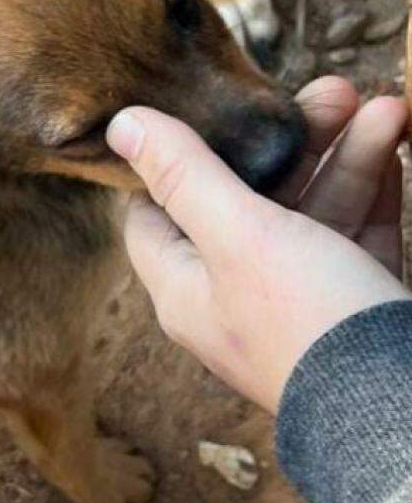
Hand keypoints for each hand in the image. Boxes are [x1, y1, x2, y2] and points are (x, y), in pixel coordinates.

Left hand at [107, 77, 410, 413]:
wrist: (407, 412)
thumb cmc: (309, 324)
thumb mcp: (237, 235)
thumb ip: (184, 176)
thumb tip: (120, 124)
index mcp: (185, 288)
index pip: (155, 213)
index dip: (174, 160)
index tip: (207, 107)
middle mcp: (234, 298)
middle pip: (247, 201)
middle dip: (290, 142)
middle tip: (330, 90)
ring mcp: (299, 304)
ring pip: (314, 211)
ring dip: (346, 154)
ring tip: (383, 102)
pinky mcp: (356, 307)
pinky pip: (359, 236)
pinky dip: (376, 189)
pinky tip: (398, 140)